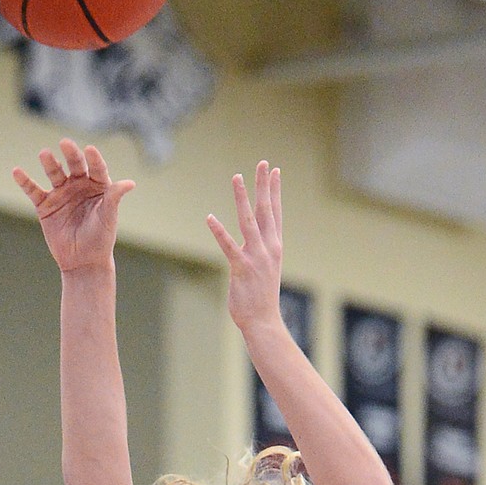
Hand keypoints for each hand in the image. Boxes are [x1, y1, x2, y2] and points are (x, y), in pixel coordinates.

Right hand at [13, 138, 134, 274]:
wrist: (83, 261)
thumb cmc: (101, 238)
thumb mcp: (108, 217)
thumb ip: (115, 198)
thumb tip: (131, 183)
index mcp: (98, 185)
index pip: (96, 168)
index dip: (94, 159)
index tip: (90, 150)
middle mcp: (79, 185)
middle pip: (74, 165)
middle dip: (70, 154)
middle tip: (65, 143)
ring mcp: (61, 193)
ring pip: (54, 174)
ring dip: (49, 163)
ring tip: (44, 154)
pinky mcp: (45, 206)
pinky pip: (33, 191)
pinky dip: (25, 182)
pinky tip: (17, 171)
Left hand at [207, 160, 284, 335]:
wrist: (263, 321)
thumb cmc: (261, 298)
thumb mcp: (265, 270)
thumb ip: (261, 253)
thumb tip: (255, 243)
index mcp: (275, 247)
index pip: (276, 213)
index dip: (275, 191)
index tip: (275, 171)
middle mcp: (268, 248)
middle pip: (267, 210)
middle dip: (264, 185)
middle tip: (263, 163)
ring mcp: (256, 257)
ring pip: (249, 221)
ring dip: (242, 198)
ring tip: (237, 177)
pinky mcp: (241, 268)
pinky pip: (228, 246)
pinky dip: (219, 231)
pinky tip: (209, 218)